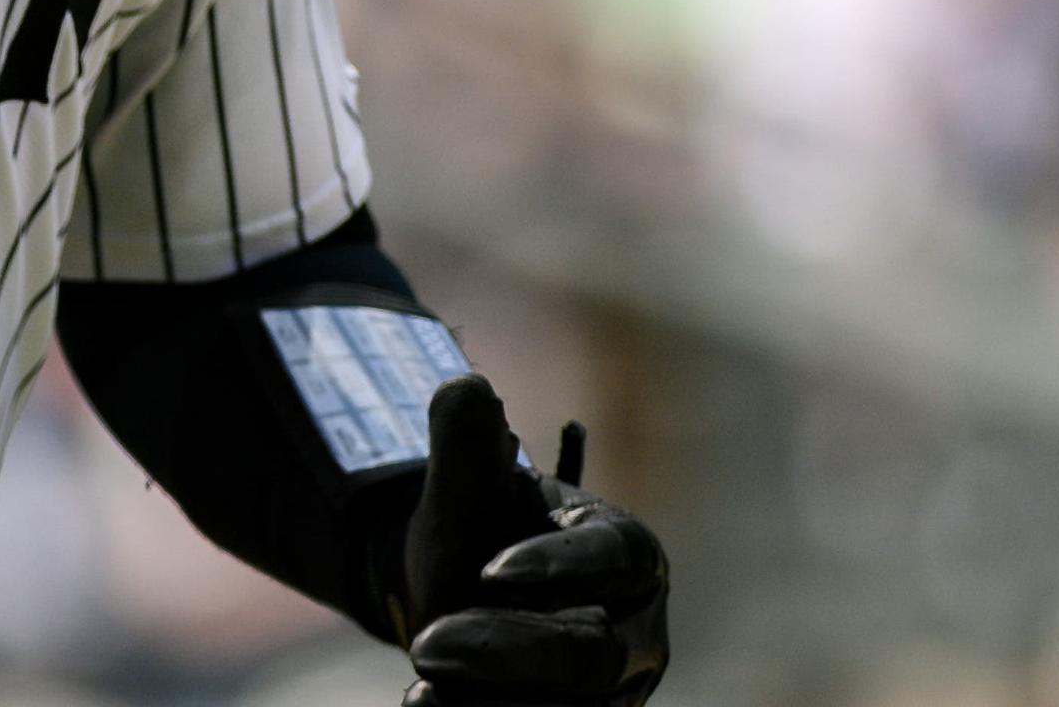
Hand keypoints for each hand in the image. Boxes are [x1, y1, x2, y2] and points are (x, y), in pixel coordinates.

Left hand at [397, 376, 668, 706]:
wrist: (457, 601)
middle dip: (510, 653)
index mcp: (628, 552)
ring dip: (492, 699)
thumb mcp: (463, 490)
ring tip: (422, 684)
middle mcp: (636, 630)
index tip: (487, 568)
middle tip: (427, 645)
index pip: (617, 556)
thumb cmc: (478, 534)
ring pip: (572, 706)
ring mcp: (614, 691)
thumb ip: (467, 442)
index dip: (558, 565)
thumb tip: (467, 385)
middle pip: (595, 654)